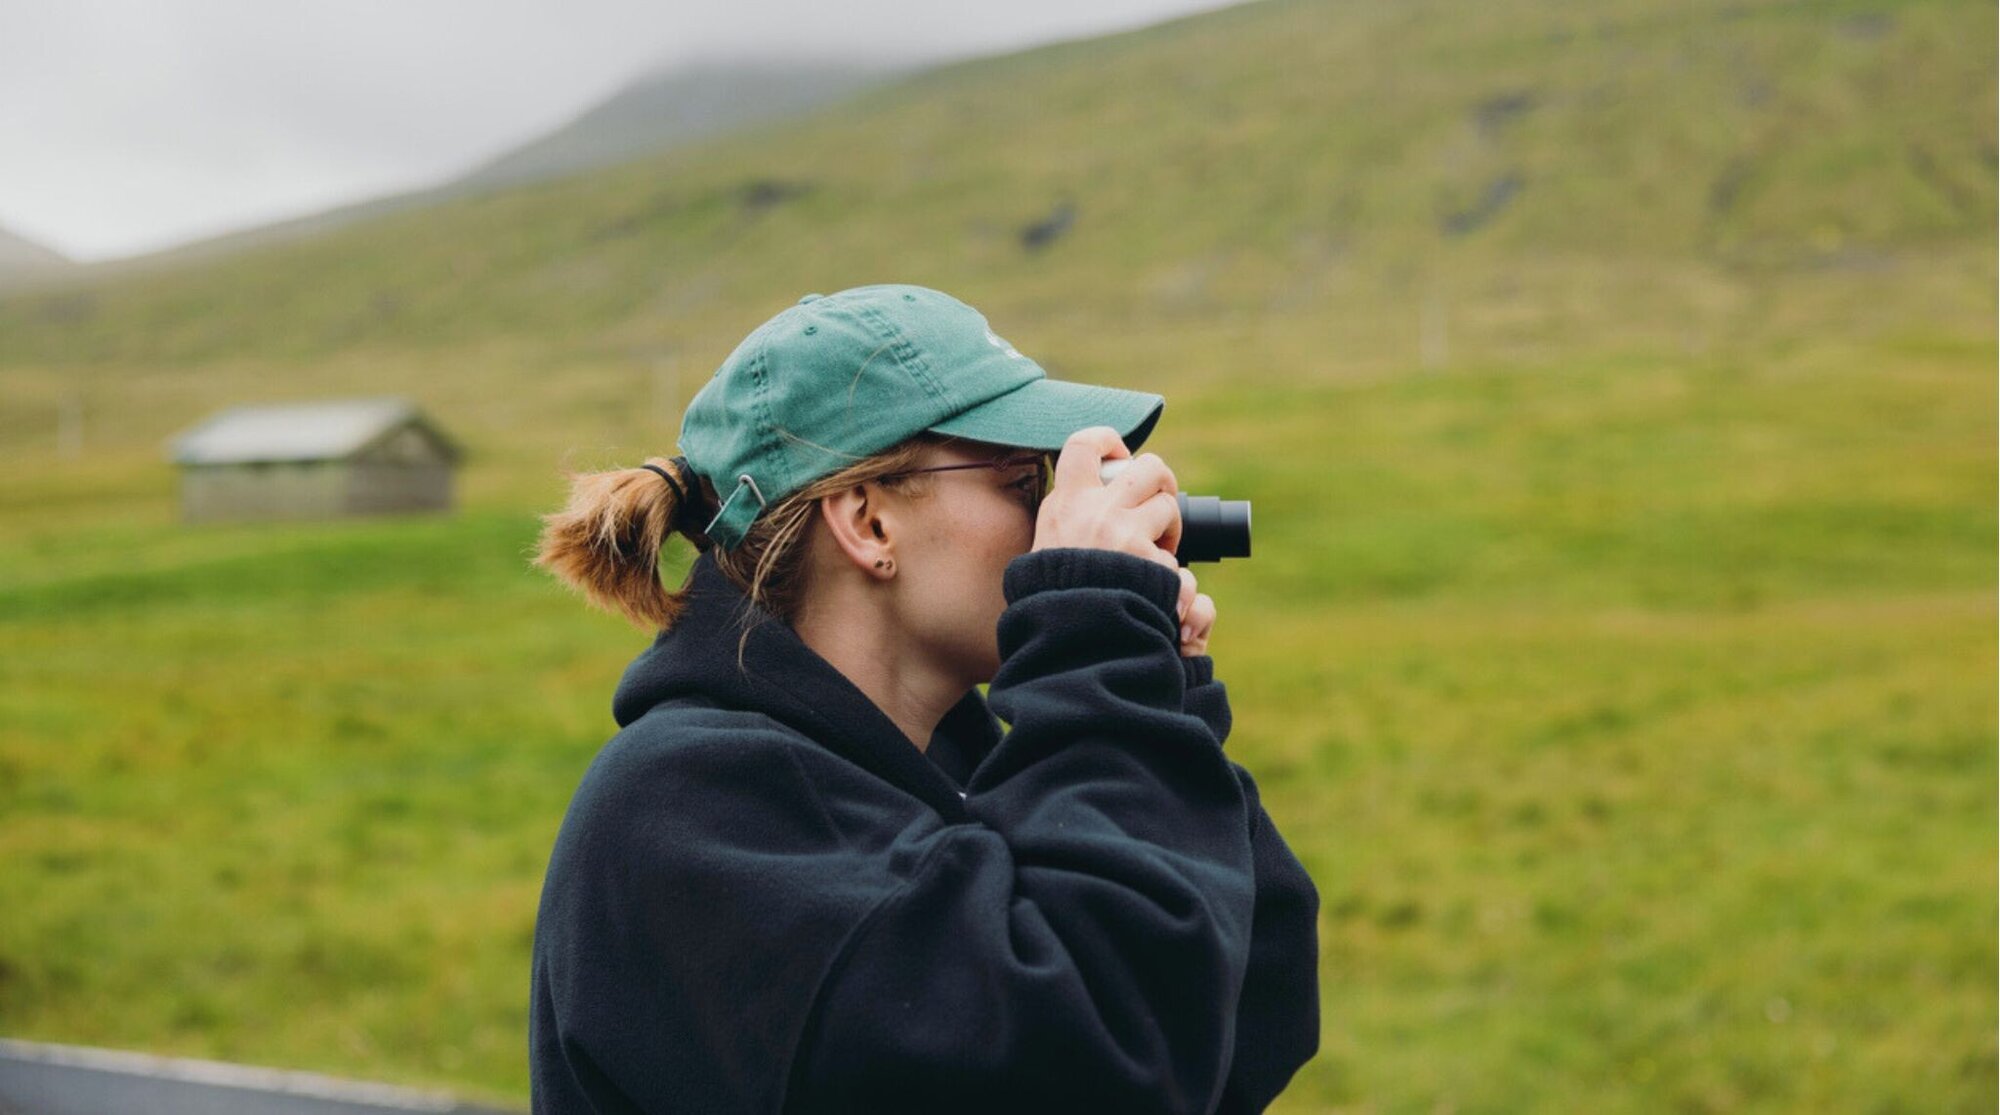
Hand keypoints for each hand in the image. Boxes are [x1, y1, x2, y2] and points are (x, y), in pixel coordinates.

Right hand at [1033, 427, 1213, 654]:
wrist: (1067, 637)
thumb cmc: (1053, 596)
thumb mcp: (1045, 545)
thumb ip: (1068, 516)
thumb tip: (1090, 491)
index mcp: (1066, 502)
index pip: (1085, 444)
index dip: (1109, 440)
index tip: (1119, 455)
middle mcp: (1095, 509)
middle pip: (1150, 467)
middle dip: (1162, 484)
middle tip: (1158, 507)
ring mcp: (1125, 533)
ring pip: (1169, 507)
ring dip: (1169, 530)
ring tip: (1155, 555)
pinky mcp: (1150, 561)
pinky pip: (1175, 558)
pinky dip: (1171, 576)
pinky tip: (1155, 591)